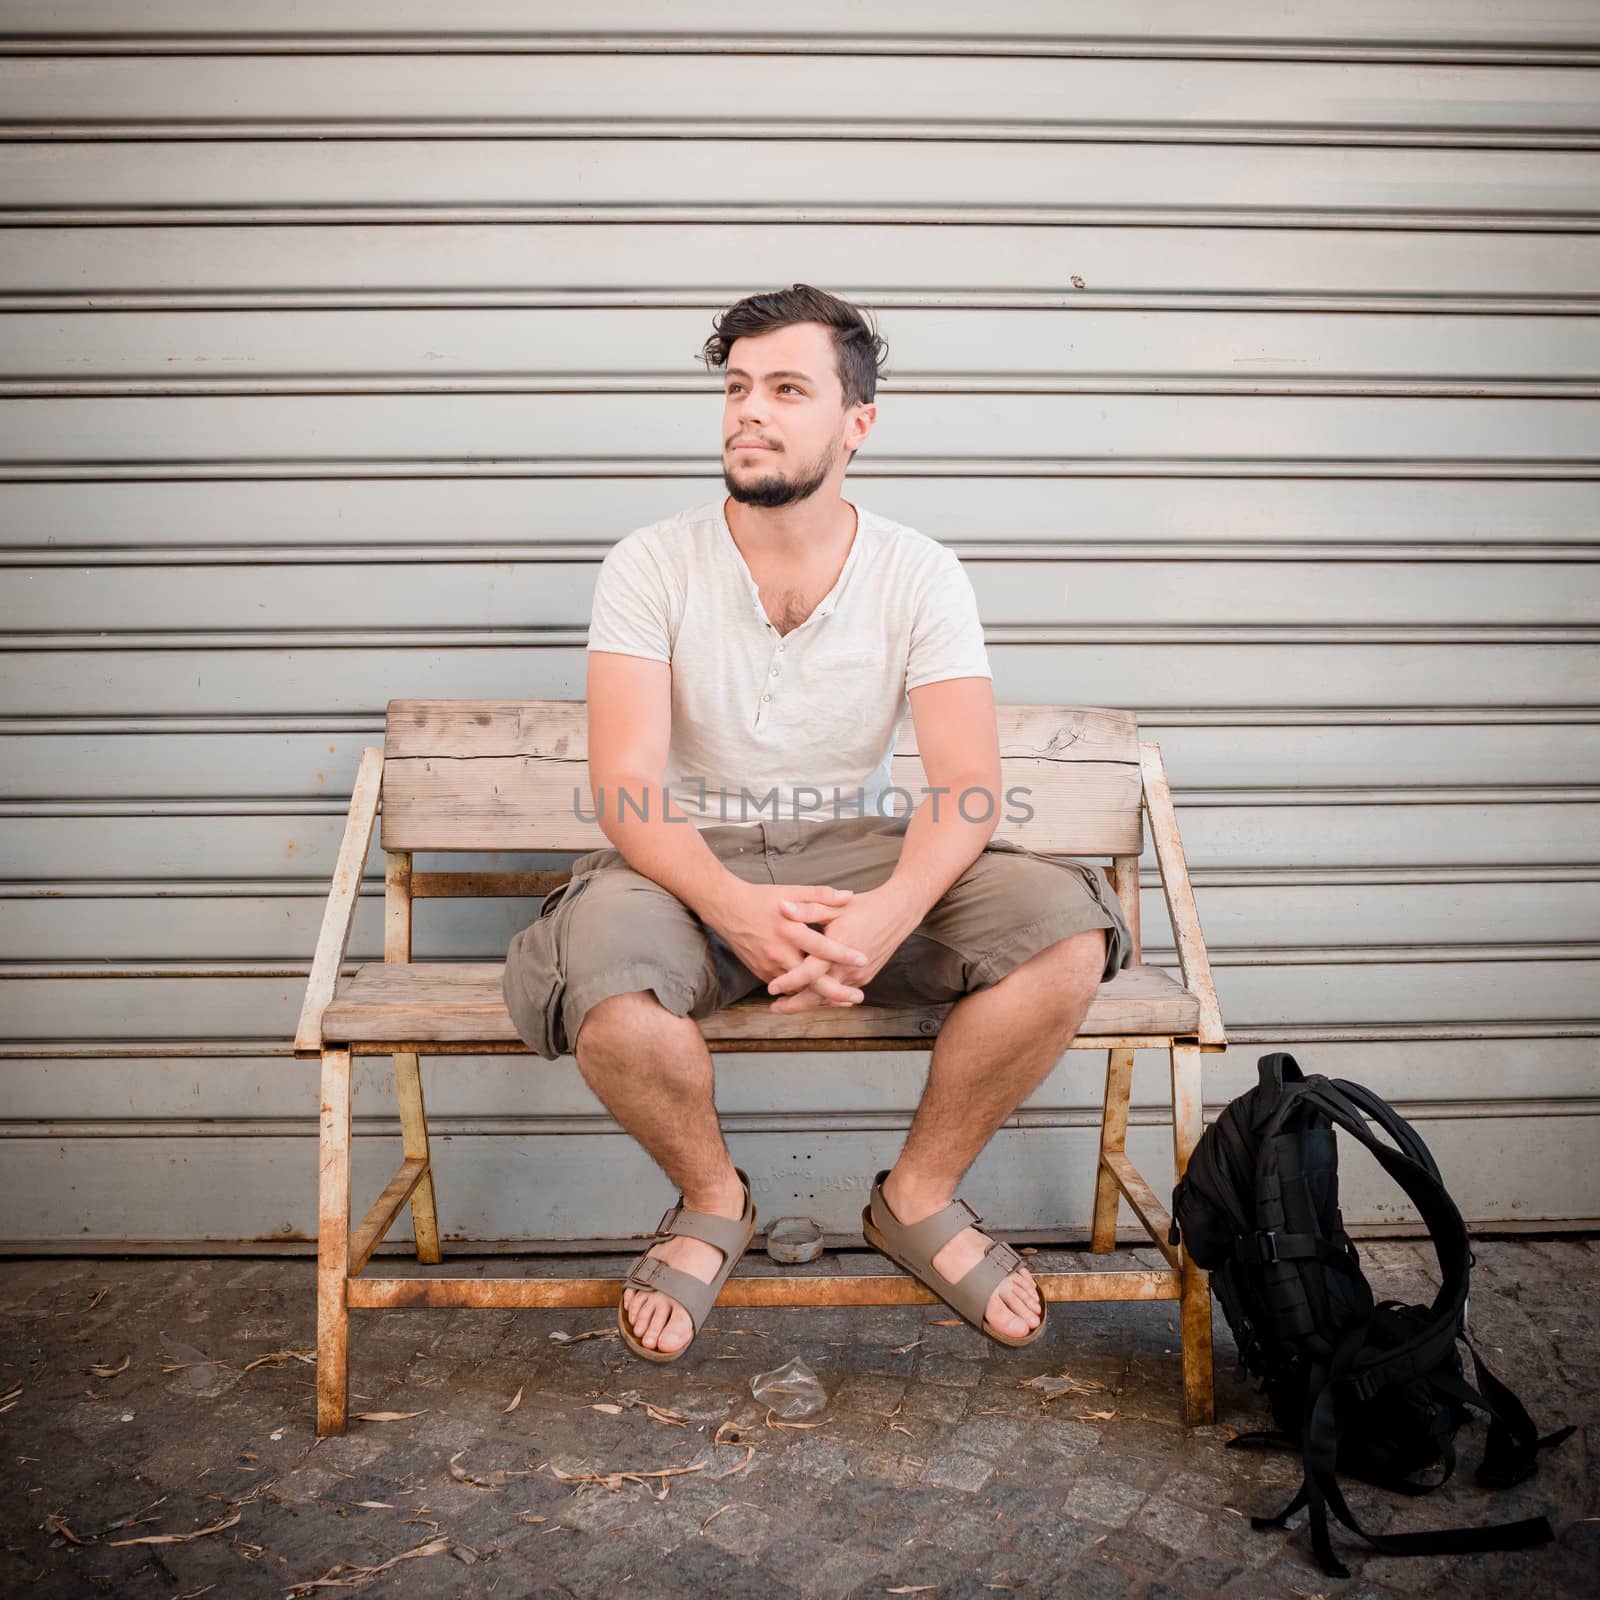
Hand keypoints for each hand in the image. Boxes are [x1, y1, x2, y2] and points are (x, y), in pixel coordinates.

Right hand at [705, 880, 872, 1007]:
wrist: (726, 909)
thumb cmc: (761, 898)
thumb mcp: (791, 891)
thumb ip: (821, 895)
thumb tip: (849, 896)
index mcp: (789, 929)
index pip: (821, 946)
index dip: (843, 954)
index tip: (863, 960)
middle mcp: (779, 951)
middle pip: (811, 979)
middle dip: (836, 992)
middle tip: (858, 997)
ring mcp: (768, 965)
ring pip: (798, 988)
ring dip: (820, 996)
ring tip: (844, 1001)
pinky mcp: (761, 972)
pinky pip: (785, 987)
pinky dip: (801, 992)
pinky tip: (818, 996)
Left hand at [766, 886, 919, 1014]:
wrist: (897, 913)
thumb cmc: (864, 907)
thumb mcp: (834, 906)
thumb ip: (807, 910)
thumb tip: (782, 907)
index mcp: (838, 948)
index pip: (810, 972)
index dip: (789, 981)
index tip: (771, 988)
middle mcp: (849, 968)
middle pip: (819, 995)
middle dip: (795, 1004)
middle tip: (775, 1008)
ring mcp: (859, 976)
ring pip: (830, 997)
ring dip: (810, 1002)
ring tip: (788, 1004)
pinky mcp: (866, 978)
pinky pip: (842, 992)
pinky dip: (826, 996)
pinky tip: (812, 995)